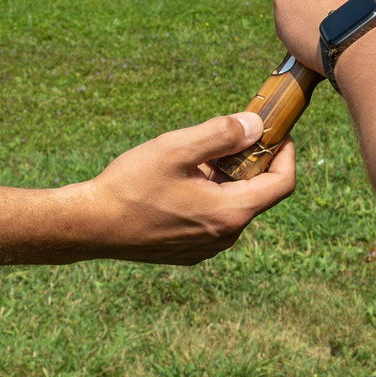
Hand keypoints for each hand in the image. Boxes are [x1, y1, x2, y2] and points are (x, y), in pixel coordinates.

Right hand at [73, 112, 295, 263]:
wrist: (89, 225)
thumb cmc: (130, 186)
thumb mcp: (177, 149)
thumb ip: (222, 133)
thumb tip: (256, 125)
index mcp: (229, 214)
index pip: (282, 184)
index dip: (285, 153)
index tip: (275, 130)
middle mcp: (224, 237)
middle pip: (257, 193)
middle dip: (249, 161)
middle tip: (226, 135)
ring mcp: (205, 248)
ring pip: (233, 205)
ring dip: (226, 178)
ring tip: (194, 158)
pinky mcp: (188, 251)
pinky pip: (213, 219)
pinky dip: (209, 195)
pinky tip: (179, 181)